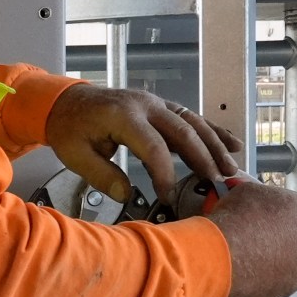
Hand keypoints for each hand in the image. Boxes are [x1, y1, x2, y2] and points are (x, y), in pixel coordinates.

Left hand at [43, 85, 240, 200]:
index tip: (167, 194)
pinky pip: (191, 118)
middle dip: (203, 158)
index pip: (152, 146)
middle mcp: (145, 105)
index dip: (163, 172)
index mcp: (123, 115)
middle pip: (182, 130)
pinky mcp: (161, 107)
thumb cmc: (69, 127)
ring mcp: (155, 103)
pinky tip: (232, 144)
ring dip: (214, 145)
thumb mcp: (75, 155)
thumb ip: (102, 176)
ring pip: (193, 122)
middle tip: (217, 182)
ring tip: (231, 169)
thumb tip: (127, 195)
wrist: (65, 102)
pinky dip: (212, 131)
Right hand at [205, 181, 296, 296]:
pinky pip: (278, 281)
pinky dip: (266, 275)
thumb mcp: (250, 191)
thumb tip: (257, 199)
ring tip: (253, 249)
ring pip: (296, 262)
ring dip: (280, 255)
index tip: (284, 205)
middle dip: (290, 232)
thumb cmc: (240, 221)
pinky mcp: (282, 291)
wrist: (223, 257)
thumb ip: (265, 196)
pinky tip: (247, 267)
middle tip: (265, 227)